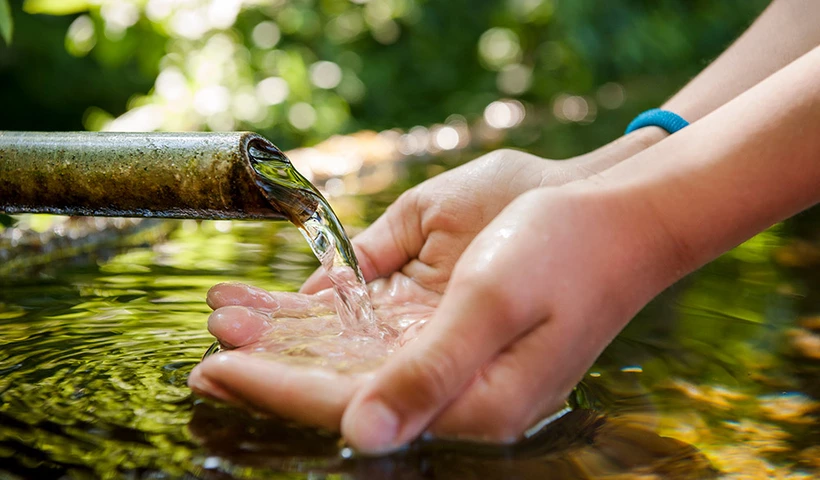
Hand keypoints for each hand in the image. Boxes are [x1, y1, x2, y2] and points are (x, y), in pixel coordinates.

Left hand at [187, 148, 676, 451]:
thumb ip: (428, 371)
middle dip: (270, 370)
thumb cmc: (565, 251)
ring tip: (230, 327)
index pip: (349, 404)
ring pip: (351, 358)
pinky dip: (328, 317)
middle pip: (341, 387)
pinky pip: (376, 330)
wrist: (619, 219)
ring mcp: (451, 359)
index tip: (215, 371)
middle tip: (202, 363)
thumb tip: (359, 435)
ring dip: (291, 342)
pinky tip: (295, 304)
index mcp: (468, 402)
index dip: (277, 388)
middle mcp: (453, 390)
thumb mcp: (493, 303)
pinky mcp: (451, 328)